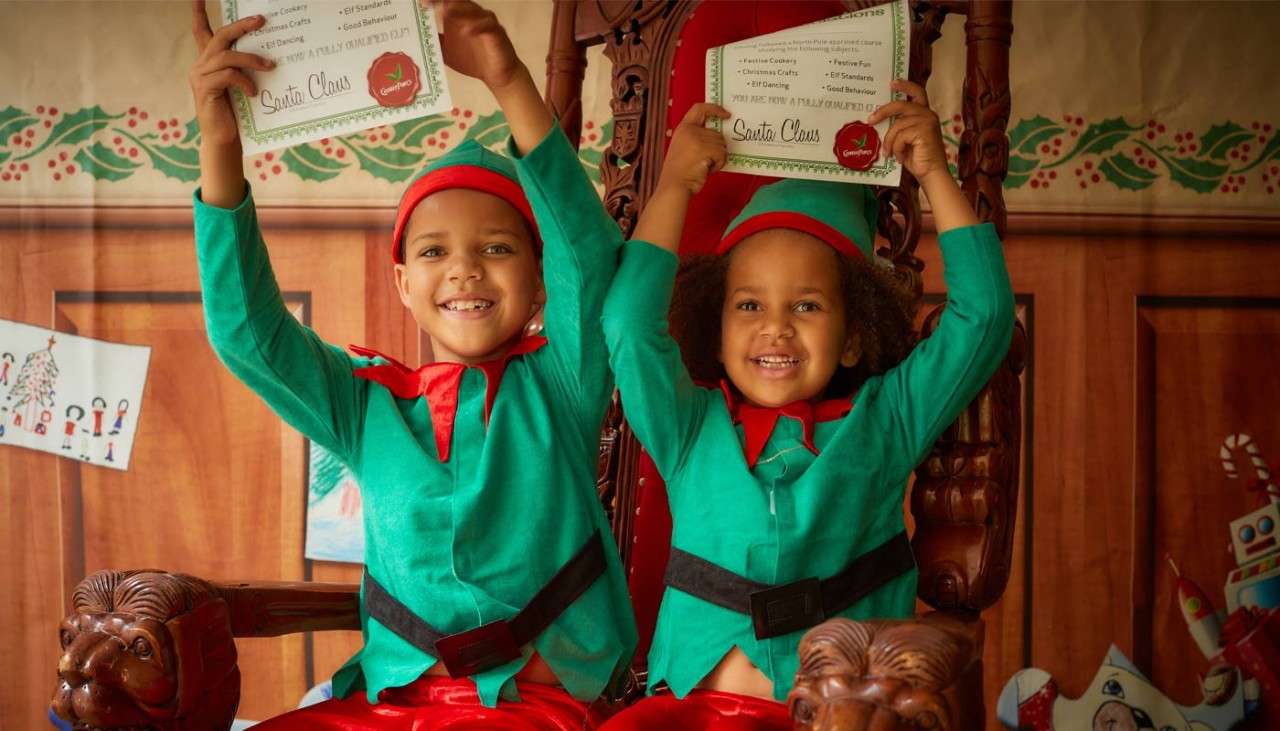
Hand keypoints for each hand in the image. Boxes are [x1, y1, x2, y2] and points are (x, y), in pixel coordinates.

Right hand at [189, 0, 274, 146]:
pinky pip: (227, 75)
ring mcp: (200, 76)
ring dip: (251, 59)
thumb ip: (244, 68)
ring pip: (226, 56)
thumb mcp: (241, 85)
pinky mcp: (204, 89)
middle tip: (261, 20)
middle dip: (241, 26)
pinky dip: (244, 80)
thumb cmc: (236, 112)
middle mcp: (201, 64)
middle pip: (220, 37)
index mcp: (208, 61)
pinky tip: (254, 91)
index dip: (199, 12)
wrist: (223, 138)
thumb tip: (270, 56)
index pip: (201, 30)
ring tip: (270, 67)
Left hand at [428, 0, 523, 90]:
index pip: (447, 1)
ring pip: (473, 10)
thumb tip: (416, 35)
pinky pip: (487, 26)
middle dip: (444, 1)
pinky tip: (466, 31)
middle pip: (459, 0)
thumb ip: (434, 40)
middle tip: (428, 3)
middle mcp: (473, 14)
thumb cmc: (472, 60)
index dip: (434, 0)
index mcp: (460, 15)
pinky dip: (476, 27)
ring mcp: (486, 22)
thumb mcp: (446, 51)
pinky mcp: (497, 33)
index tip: (420, 3)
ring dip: (459, 10)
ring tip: (445, 13)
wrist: (496, 75)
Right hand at [658, 103, 730, 195]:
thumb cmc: (680, 172)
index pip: (700, 108)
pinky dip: (718, 164)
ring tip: (704, 166)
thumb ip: (695, 137)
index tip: (726, 115)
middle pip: (717, 133)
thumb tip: (717, 136)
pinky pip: (722, 154)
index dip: (715, 109)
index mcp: (683, 128)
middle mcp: (690, 130)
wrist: (674, 186)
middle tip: (705, 160)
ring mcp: (697, 139)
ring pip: (722, 144)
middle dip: (717, 149)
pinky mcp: (704, 149)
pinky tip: (706, 169)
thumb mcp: (683, 147)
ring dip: (718, 158)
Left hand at [868, 80, 947, 183]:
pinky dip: (897, 148)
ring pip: (897, 125)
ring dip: (890, 141)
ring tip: (890, 153)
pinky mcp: (924, 131)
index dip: (905, 86)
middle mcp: (928, 114)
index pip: (917, 93)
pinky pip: (900, 136)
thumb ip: (898, 126)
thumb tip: (876, 119)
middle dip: (883, 111)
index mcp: (924, 114)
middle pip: (900, 105)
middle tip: (870, 120)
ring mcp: (927, 121)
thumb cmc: (917, 158)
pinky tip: (900, 158)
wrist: (930, 174)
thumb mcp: (904, 138)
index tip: (892, 84)